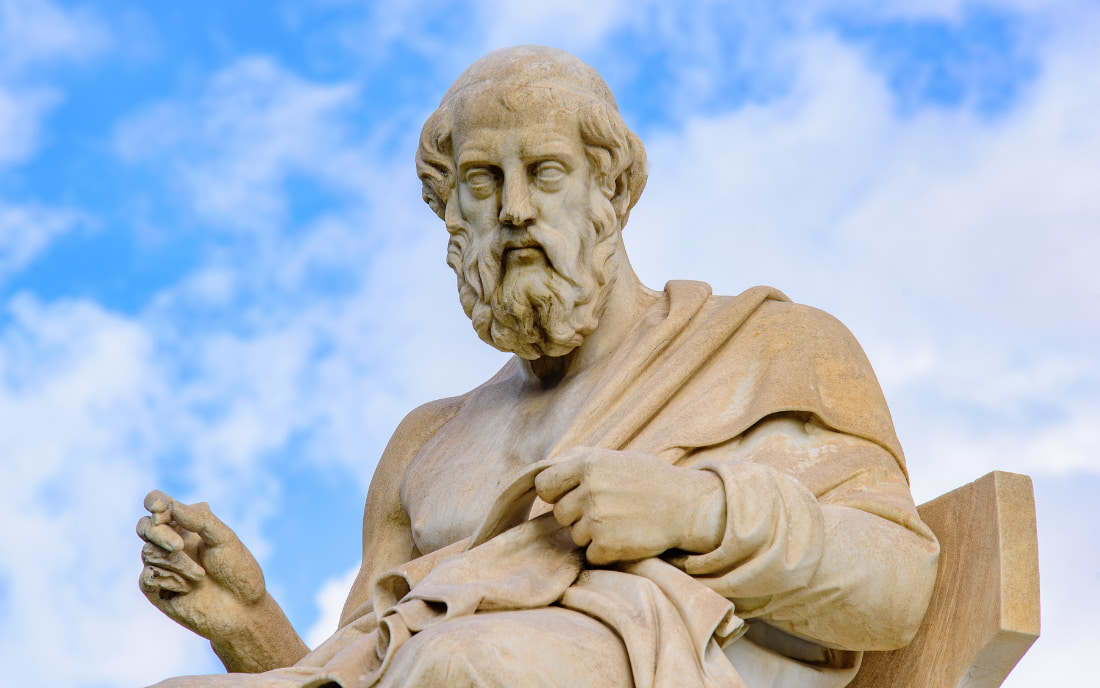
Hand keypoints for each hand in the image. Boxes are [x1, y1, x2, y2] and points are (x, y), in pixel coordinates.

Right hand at [136, 490, 266, 641]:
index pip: (159, 504)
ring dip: (176, 563)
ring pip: (149, 552)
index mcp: (187, 524)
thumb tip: (172, 505)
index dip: (154, 502)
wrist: (241, 610)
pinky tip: (187, 589)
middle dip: (159, 533)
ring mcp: (161, 564)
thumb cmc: (237, 571)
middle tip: (179, 545)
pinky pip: (147, 577)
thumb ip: (200, 520)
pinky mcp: (155, 588)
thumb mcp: (225, 540)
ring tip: (201, 576)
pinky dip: (169, 580)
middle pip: (145, 526)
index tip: (159, 507)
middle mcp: (170, 541)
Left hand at [534, 447, 725, 564]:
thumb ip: (580, 459)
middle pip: (559, 513)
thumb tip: (546, 466)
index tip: (570, 496)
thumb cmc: (649, 480)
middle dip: (577, 514)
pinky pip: (590, 554)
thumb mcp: (616, 458)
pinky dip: (605, 551)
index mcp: (588, 464)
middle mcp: (589, 490)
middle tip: (605, 509)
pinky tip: (624, 537)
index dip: (555, 492)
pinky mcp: (607, 545)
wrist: (685, 506)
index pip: (544, 484)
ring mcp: (597, 519)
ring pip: (575, 535)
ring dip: (592, 533)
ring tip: (619, 522)